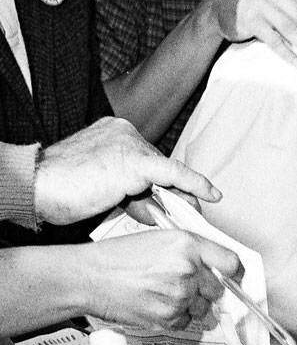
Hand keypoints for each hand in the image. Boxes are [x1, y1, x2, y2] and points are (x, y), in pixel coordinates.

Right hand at [33, 117, 221, 224]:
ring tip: (190, 213)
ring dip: (178, 196)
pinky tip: (211, 194)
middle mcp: (123, 132)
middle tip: (189, 210)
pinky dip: (195, 184)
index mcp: (113, 133)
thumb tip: (154, 210)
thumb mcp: (102, 189)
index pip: (147, 159)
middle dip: (172, 192)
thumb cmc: (58, 189)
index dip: (162, 184)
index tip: (178, 199)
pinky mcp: (135, 161)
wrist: (36, 186)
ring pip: (166, 173)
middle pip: (159, 166)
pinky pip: (175, 173)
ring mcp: (129, 143)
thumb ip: (131, 194)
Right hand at [80, 231, 242, 329]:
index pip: (231, 262)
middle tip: (186, 284)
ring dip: (190, 304)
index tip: (232, 276)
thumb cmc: (116, 257)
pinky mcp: (168, 317)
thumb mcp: (159, 239)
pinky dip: (176, 316)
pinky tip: (157, 304)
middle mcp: (187, 269)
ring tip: (164, 293)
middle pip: (219, 288)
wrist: (88, 278)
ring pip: (203, 307)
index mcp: (187, 244)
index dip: (233, 271)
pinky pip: (186, 321)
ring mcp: (179, 295)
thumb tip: (215, 264)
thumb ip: (191, 250)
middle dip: (206, 288)